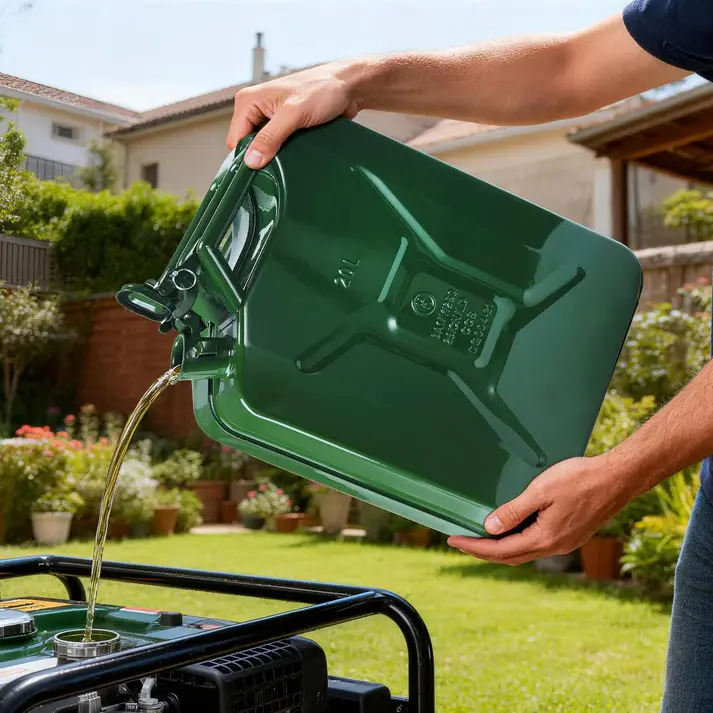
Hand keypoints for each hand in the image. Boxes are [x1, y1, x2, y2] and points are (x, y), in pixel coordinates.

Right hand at [226, 63, 360, 169]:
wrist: (348, 87)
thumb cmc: (322, 90)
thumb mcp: (293, 114)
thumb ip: (270, 137)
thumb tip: (251, 161)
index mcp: (248, 101)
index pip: (235, 139)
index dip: (247, 157)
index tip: (261, 171)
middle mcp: (255, 108)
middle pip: (248, 145)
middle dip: (262, 157)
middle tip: (280, 164)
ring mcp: (270, 118)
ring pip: (264, 148)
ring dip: (275, 156)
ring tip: (291, 158)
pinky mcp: (284, 126)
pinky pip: (277, 146)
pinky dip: (285, 153)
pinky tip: (296, 155)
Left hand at [447, 455, 631, 565]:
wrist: (619, 478)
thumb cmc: (580, 480)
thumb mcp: (541, 491)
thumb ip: (514, 511)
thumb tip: (490, 528)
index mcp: (545, 539)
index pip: (500, 550)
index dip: (474, 547)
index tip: (453, 541)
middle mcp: (554, 546)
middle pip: (510, 556)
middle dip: (483, 551)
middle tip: (460, 542)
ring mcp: (564, 542)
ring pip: (524, 552)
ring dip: (500, 548)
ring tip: (479, 538)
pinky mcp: (571, 534)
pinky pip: (536, 544)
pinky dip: (517, 541)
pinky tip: (511, 530)